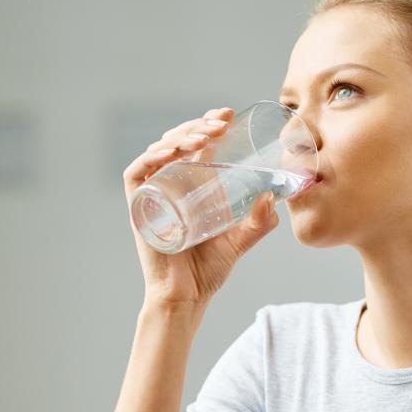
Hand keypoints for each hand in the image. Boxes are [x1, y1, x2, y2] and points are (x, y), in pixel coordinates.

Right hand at [124, 107, 280, 309]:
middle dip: (198, 125)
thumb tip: (275, 196)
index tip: (228, 114)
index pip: (196, 143)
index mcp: (191, 185)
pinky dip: (151, 157)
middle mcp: (169, 184)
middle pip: (177, 141)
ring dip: (180, 135)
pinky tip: (171, 151)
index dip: (208, 123)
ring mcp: (153, 194)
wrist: (187, 296)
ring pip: (158, 150)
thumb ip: (260, 221)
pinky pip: (137, 172)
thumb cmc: (208, 270)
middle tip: (221, 123)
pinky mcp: (138, 207)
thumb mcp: (240, 239)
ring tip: (204, 135)